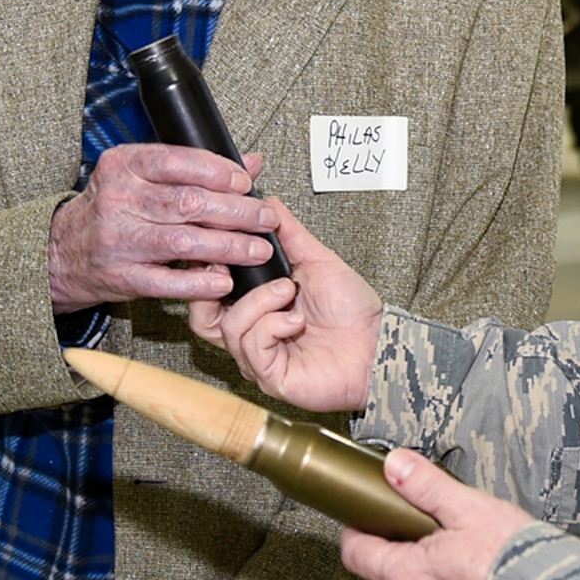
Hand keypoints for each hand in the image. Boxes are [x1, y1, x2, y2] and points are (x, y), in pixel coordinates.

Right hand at [49, 144, 279, 309]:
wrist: (63, 253)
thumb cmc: (112, 210)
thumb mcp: (143, 177)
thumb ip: (196, 168)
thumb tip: (251, 161)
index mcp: (124, 166)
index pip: (178, 161)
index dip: (218, 171)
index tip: (245, 182)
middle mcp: (119, 200)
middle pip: (189, 203)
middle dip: (236, 212)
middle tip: (266, 218)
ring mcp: (119, 240)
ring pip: (184, 242)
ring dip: (229, 247)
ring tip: (259, 249)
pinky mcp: (122, 276)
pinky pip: (167, 282)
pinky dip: (200, 283)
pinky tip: (225, 280)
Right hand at [188, 199, 382, 413]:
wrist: (379, 343)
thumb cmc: (352, 311)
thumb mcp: (317, 260)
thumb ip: (289, 234)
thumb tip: (268, 203)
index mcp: (256, 307)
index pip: (209, 291)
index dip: (206, 268)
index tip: (218, 241)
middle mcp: (252, 334)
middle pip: (201, 316)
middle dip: (212, 285)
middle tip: (234, 264)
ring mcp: (258, 357)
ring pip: (228, 327)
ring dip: (259, 301)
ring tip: (288, 290)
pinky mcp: (270, 375)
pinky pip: (252, 346)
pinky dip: (272, 325)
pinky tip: (295, 319)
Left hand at [339, 451, 533, 579]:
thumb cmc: (515, 563)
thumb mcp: (470, 509)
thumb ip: (427, 486)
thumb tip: (396, 466)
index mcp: (407, 575)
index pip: (355, 555)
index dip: (356, 532)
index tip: (367, 517)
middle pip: (380, 578)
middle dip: (390, 552)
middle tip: (414, 530)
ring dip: (418, 579)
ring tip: (448, 556)